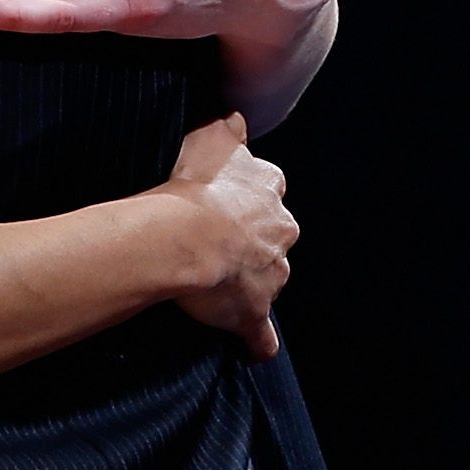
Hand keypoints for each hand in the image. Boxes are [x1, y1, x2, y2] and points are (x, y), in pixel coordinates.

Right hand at [161, 115, 294, 358]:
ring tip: (216, 281)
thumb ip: (227, 129)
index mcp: (268, 193)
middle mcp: (279, 232)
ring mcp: (270, 275)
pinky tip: (250, 349)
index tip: (225, 200)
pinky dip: (256, 341)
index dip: (246, 196)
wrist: (190, 234)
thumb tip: (236, 120)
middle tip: (216, 239)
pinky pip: (260, 334)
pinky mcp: (254, 312)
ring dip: (250, 279)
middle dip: (254, 238)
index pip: (267, 190)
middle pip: (273, 234)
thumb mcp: (210, 137)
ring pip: (268, 277)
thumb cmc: (195, 185)